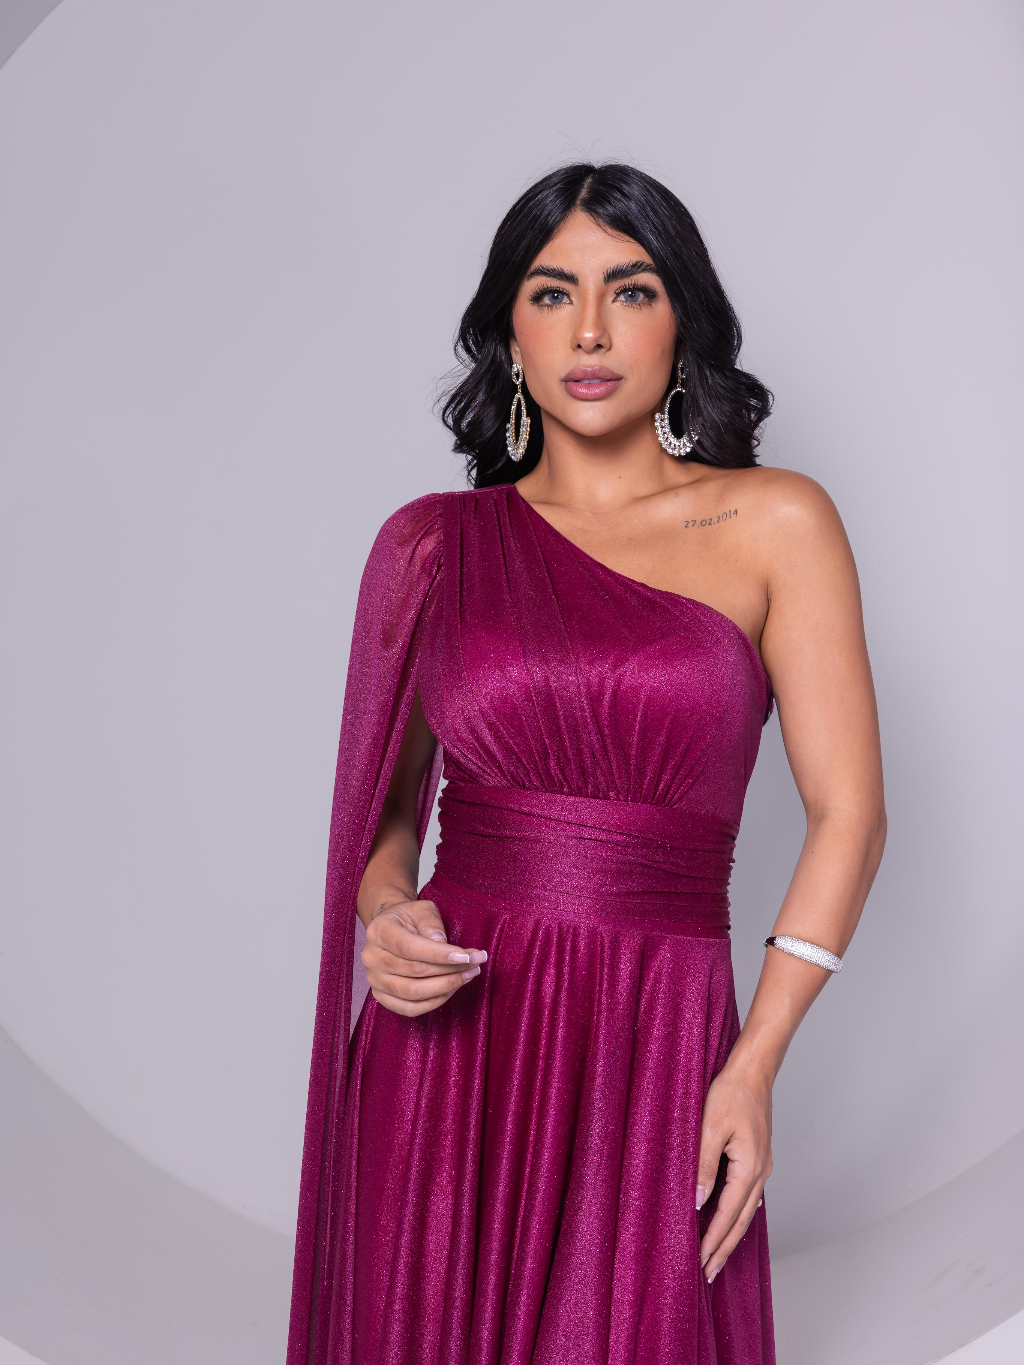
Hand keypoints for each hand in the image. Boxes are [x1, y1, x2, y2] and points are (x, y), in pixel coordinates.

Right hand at [361, 897, 487, 1016]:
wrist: (392, 929)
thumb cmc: (409, 918)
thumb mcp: (421, 909)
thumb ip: (431, 923)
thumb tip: (442, 943)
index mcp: (379, 931)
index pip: (410, 948)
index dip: (440, 954)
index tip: (467, 956)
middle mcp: (372, 957)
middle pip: (414, 971)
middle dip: (450, 970)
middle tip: (476, 964)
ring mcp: (374, 980)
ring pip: (413, 993)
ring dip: (446, 987)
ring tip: (468, 975)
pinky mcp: (381, 996)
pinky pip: (410, 1008)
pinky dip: (434, 1002)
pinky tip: (452, 989)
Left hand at [695, 1065, 772, 1281]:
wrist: (753, 1071)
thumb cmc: (731, 1093)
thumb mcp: (710, 1127)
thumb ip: (704, 1165)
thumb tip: (698, 1202)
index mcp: (749, 1168)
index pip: (728, 1214)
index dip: (713, 1240)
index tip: (701, 1263)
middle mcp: (760, 1172)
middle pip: (741, 1220)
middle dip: (724, 1248)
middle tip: (709, 1274)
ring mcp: (762, 1166)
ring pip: (746, 1210)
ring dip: (731, 1234)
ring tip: (717, 1255)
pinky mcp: (758, 1158)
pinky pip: (748, 1195)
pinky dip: (737, 1213)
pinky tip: (730, 1220)